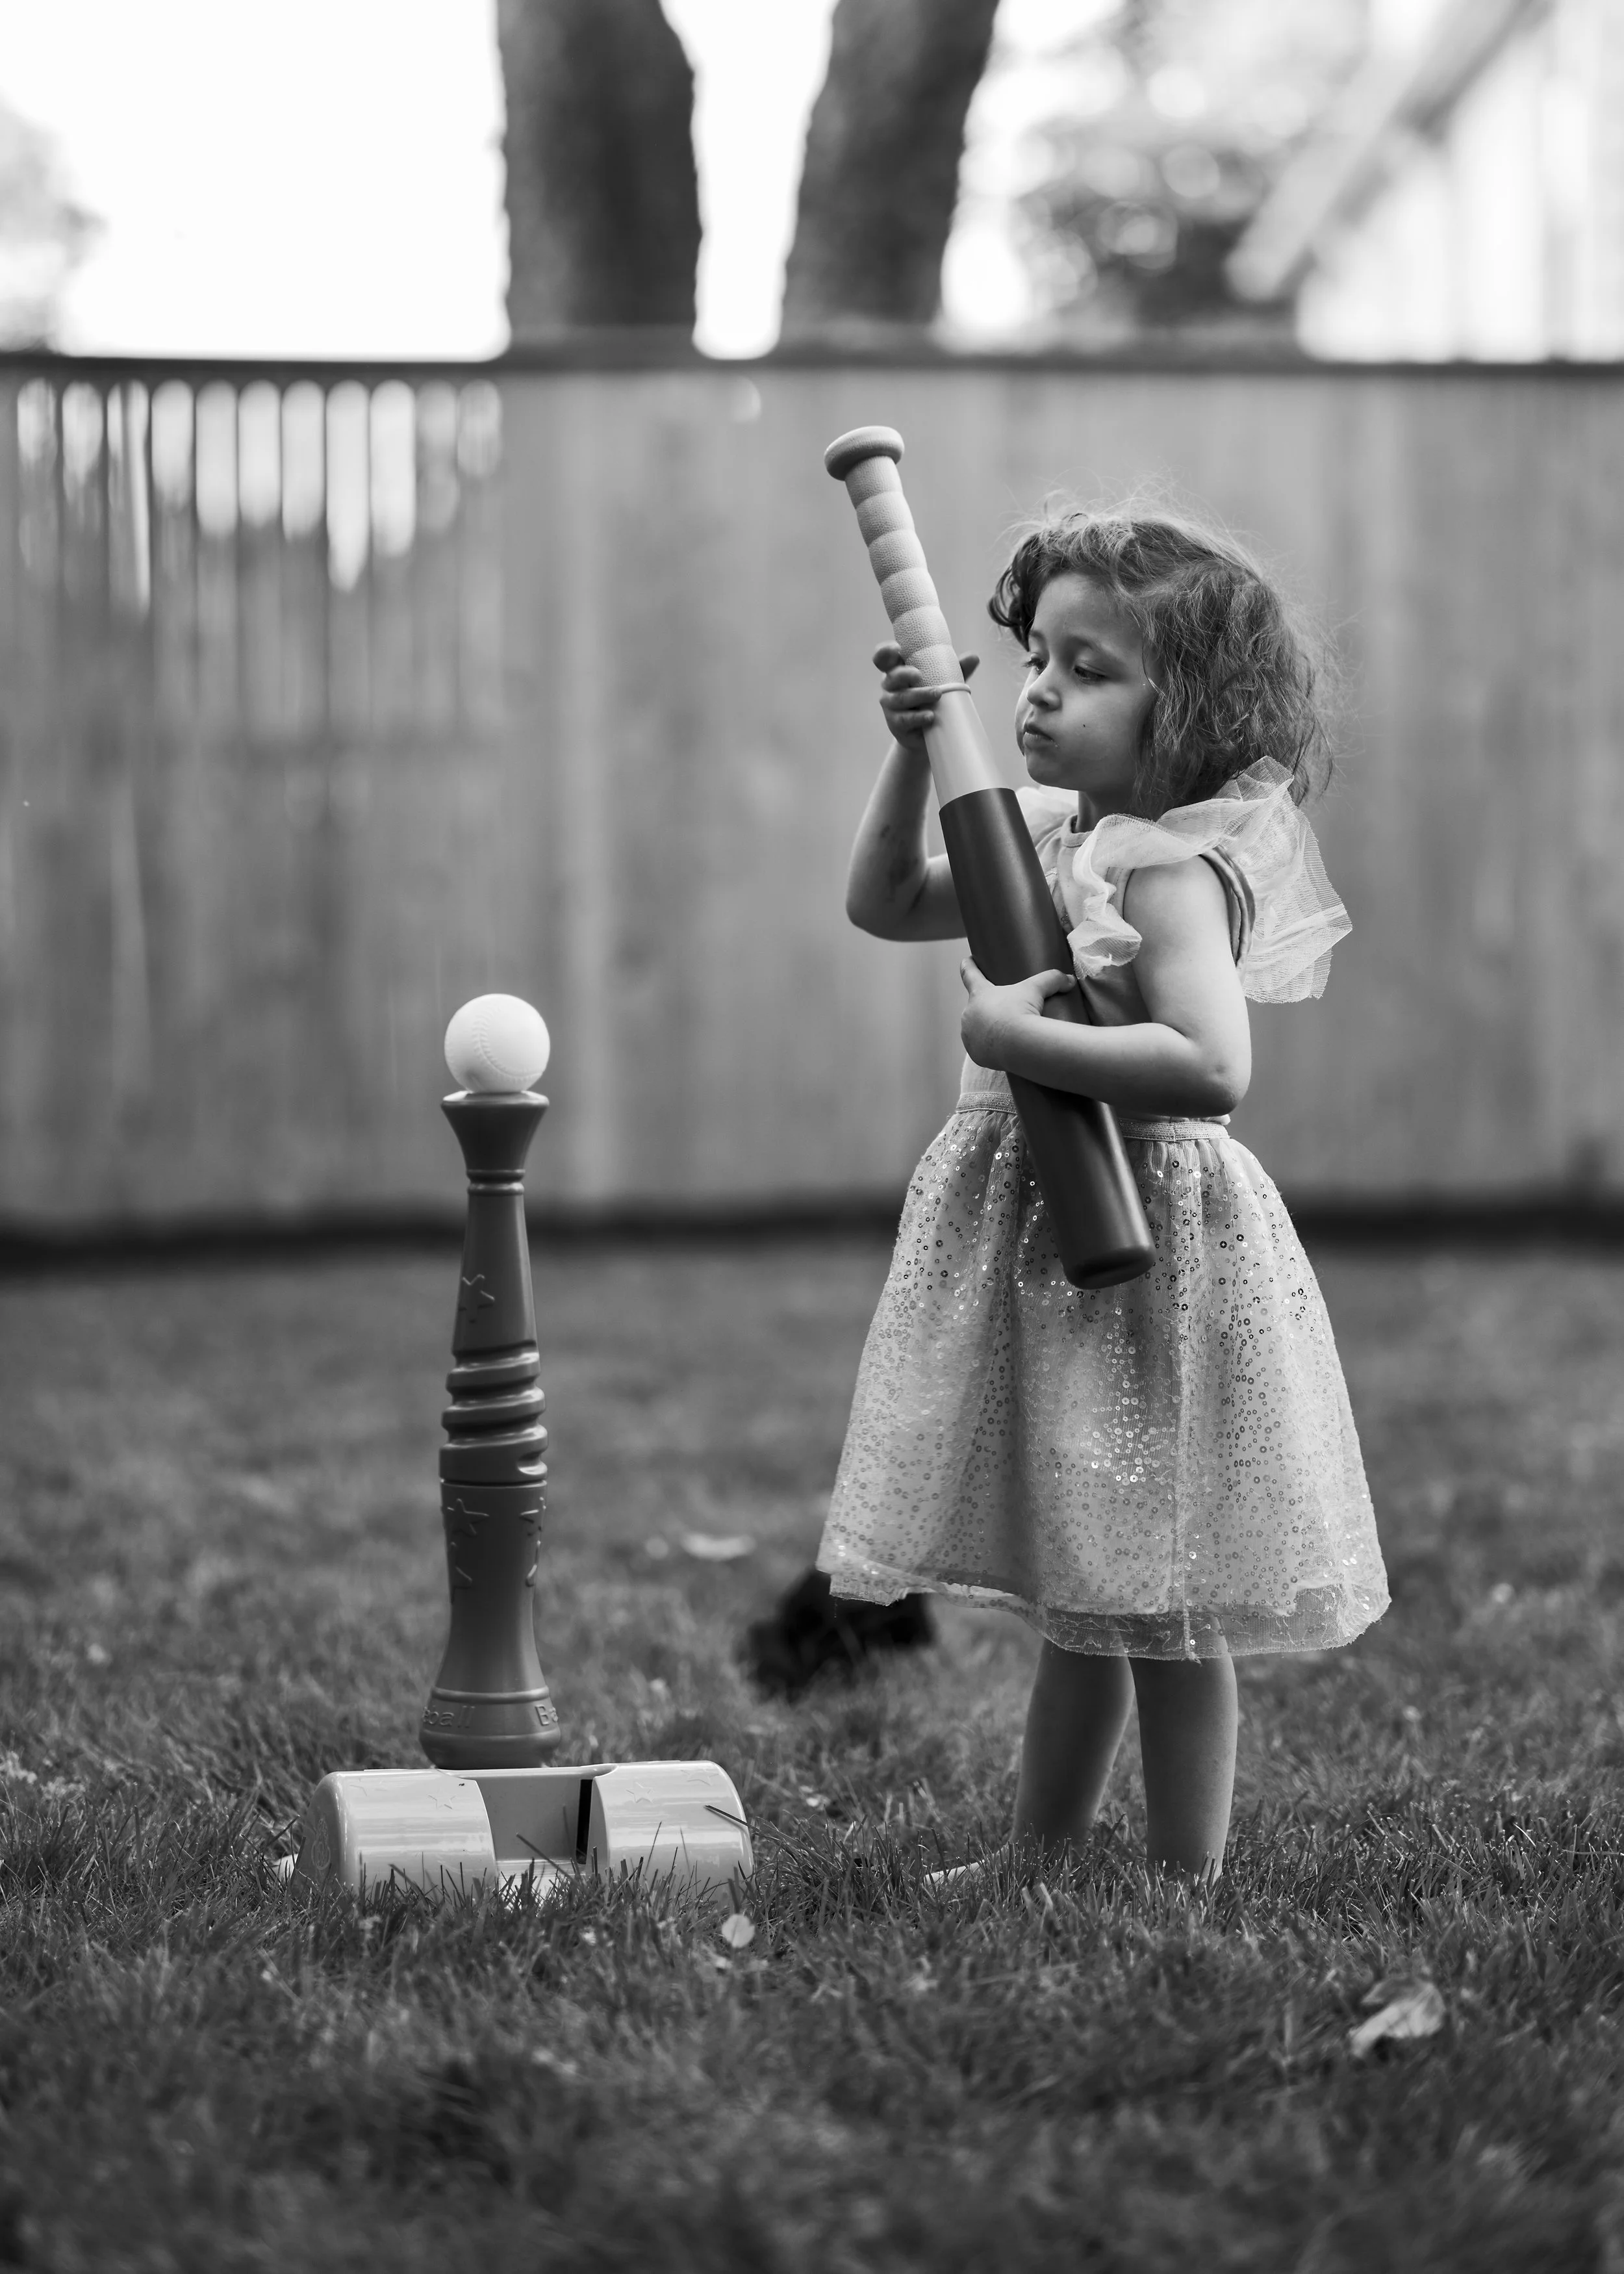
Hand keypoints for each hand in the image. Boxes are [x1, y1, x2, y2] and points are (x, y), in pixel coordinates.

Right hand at [875, 641, 977, 750]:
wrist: (928, 733)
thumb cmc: (933, 699)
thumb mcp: (945, 681)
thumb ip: (957, 669)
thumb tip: (974, 657)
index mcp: (898, 670)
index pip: (883, 658)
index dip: (885, 652)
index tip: (897, 648)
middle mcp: (890, 686)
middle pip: (892, 677)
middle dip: (904, 674)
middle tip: (919, 675)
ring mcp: (890, 705)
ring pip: (900, 699)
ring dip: (919, 696)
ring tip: (937, 695)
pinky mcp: (895, 724)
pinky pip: (904, 720)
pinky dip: (918, 717)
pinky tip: (930, 716)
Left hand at [959, 957, 1074, 1068]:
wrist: (1018, 1045)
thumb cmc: (1023, 1011)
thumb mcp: (1037, 990)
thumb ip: (1053, 979)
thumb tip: (1071, 980)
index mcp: (979, 994)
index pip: (969, 974)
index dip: (968, 966)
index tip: (967, 960)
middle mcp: (969, 1013)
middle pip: (975, 1006)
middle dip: (986, 1008)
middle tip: (1003, 1011)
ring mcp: (969, 1035)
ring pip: (976, 1029)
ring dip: (985, 1029)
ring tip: (1003, 1032)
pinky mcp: (975, 1054)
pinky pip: (980, 1049)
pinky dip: (987, 1048)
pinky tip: (999, 1048)